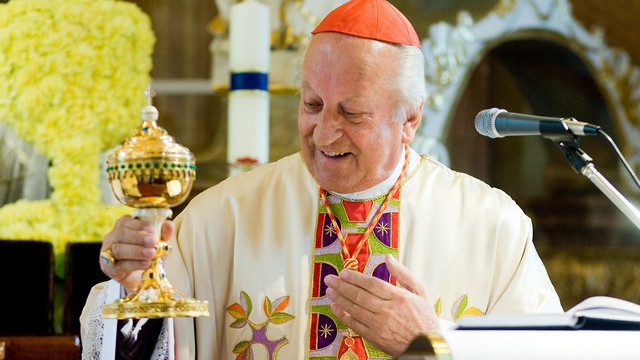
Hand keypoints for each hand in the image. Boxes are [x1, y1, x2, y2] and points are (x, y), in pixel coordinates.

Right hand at [99, 215, 173, 291]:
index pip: (126, 221)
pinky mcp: (109, 268)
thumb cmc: (147, 255)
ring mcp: (108, 253)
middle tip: (153, 242)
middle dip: (138, 237)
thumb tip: (169, 224)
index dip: (139, 224)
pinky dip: (134, 264)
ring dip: (137, 251)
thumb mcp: (157, 244)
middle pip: (121, 234)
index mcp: (123, 226)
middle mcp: (112, 237)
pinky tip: (146, 264)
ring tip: (151, 253)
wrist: (140, 278)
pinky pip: (120, 265)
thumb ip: (163, 234)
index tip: (152, 229)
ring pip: (118, 249)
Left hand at [323, 254, 439, 355]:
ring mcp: (380, 325)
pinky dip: (343, 315)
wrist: (428, 346)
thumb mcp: (420, 291)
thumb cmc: (424, 317)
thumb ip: (403, 274)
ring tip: (329, 291)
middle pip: (360, 295)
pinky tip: (335, 307)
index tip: (343, 272)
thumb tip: (388, 258)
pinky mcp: (375, 337)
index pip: (372, 284)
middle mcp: (387, 311)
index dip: (356, 278)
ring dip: (339, 299)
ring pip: (355, 309)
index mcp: (399, 297)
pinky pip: (355, 324)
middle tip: (329, 279)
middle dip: (341, 286)